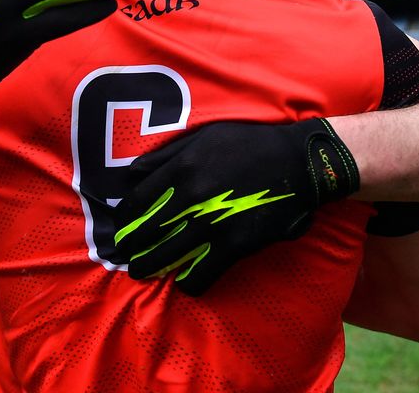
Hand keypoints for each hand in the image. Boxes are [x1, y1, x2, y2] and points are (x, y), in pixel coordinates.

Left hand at [112, 118, 359, 295]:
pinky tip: (184, 281)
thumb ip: (165, 155)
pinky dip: (188, 282)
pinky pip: (201, 273)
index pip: (137, 201)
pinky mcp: (234, 245)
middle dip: (130, 247)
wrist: (298, 162)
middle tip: (124, 255)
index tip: (120, 227)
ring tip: (142, 271)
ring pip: (167, 255)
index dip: (124, 218)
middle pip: (146, 231)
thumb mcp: (203, 136)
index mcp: (181, 168)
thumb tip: (132, 173)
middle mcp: (191, 196)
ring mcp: (212, 223)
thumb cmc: (249, 144)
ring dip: (149, 266)